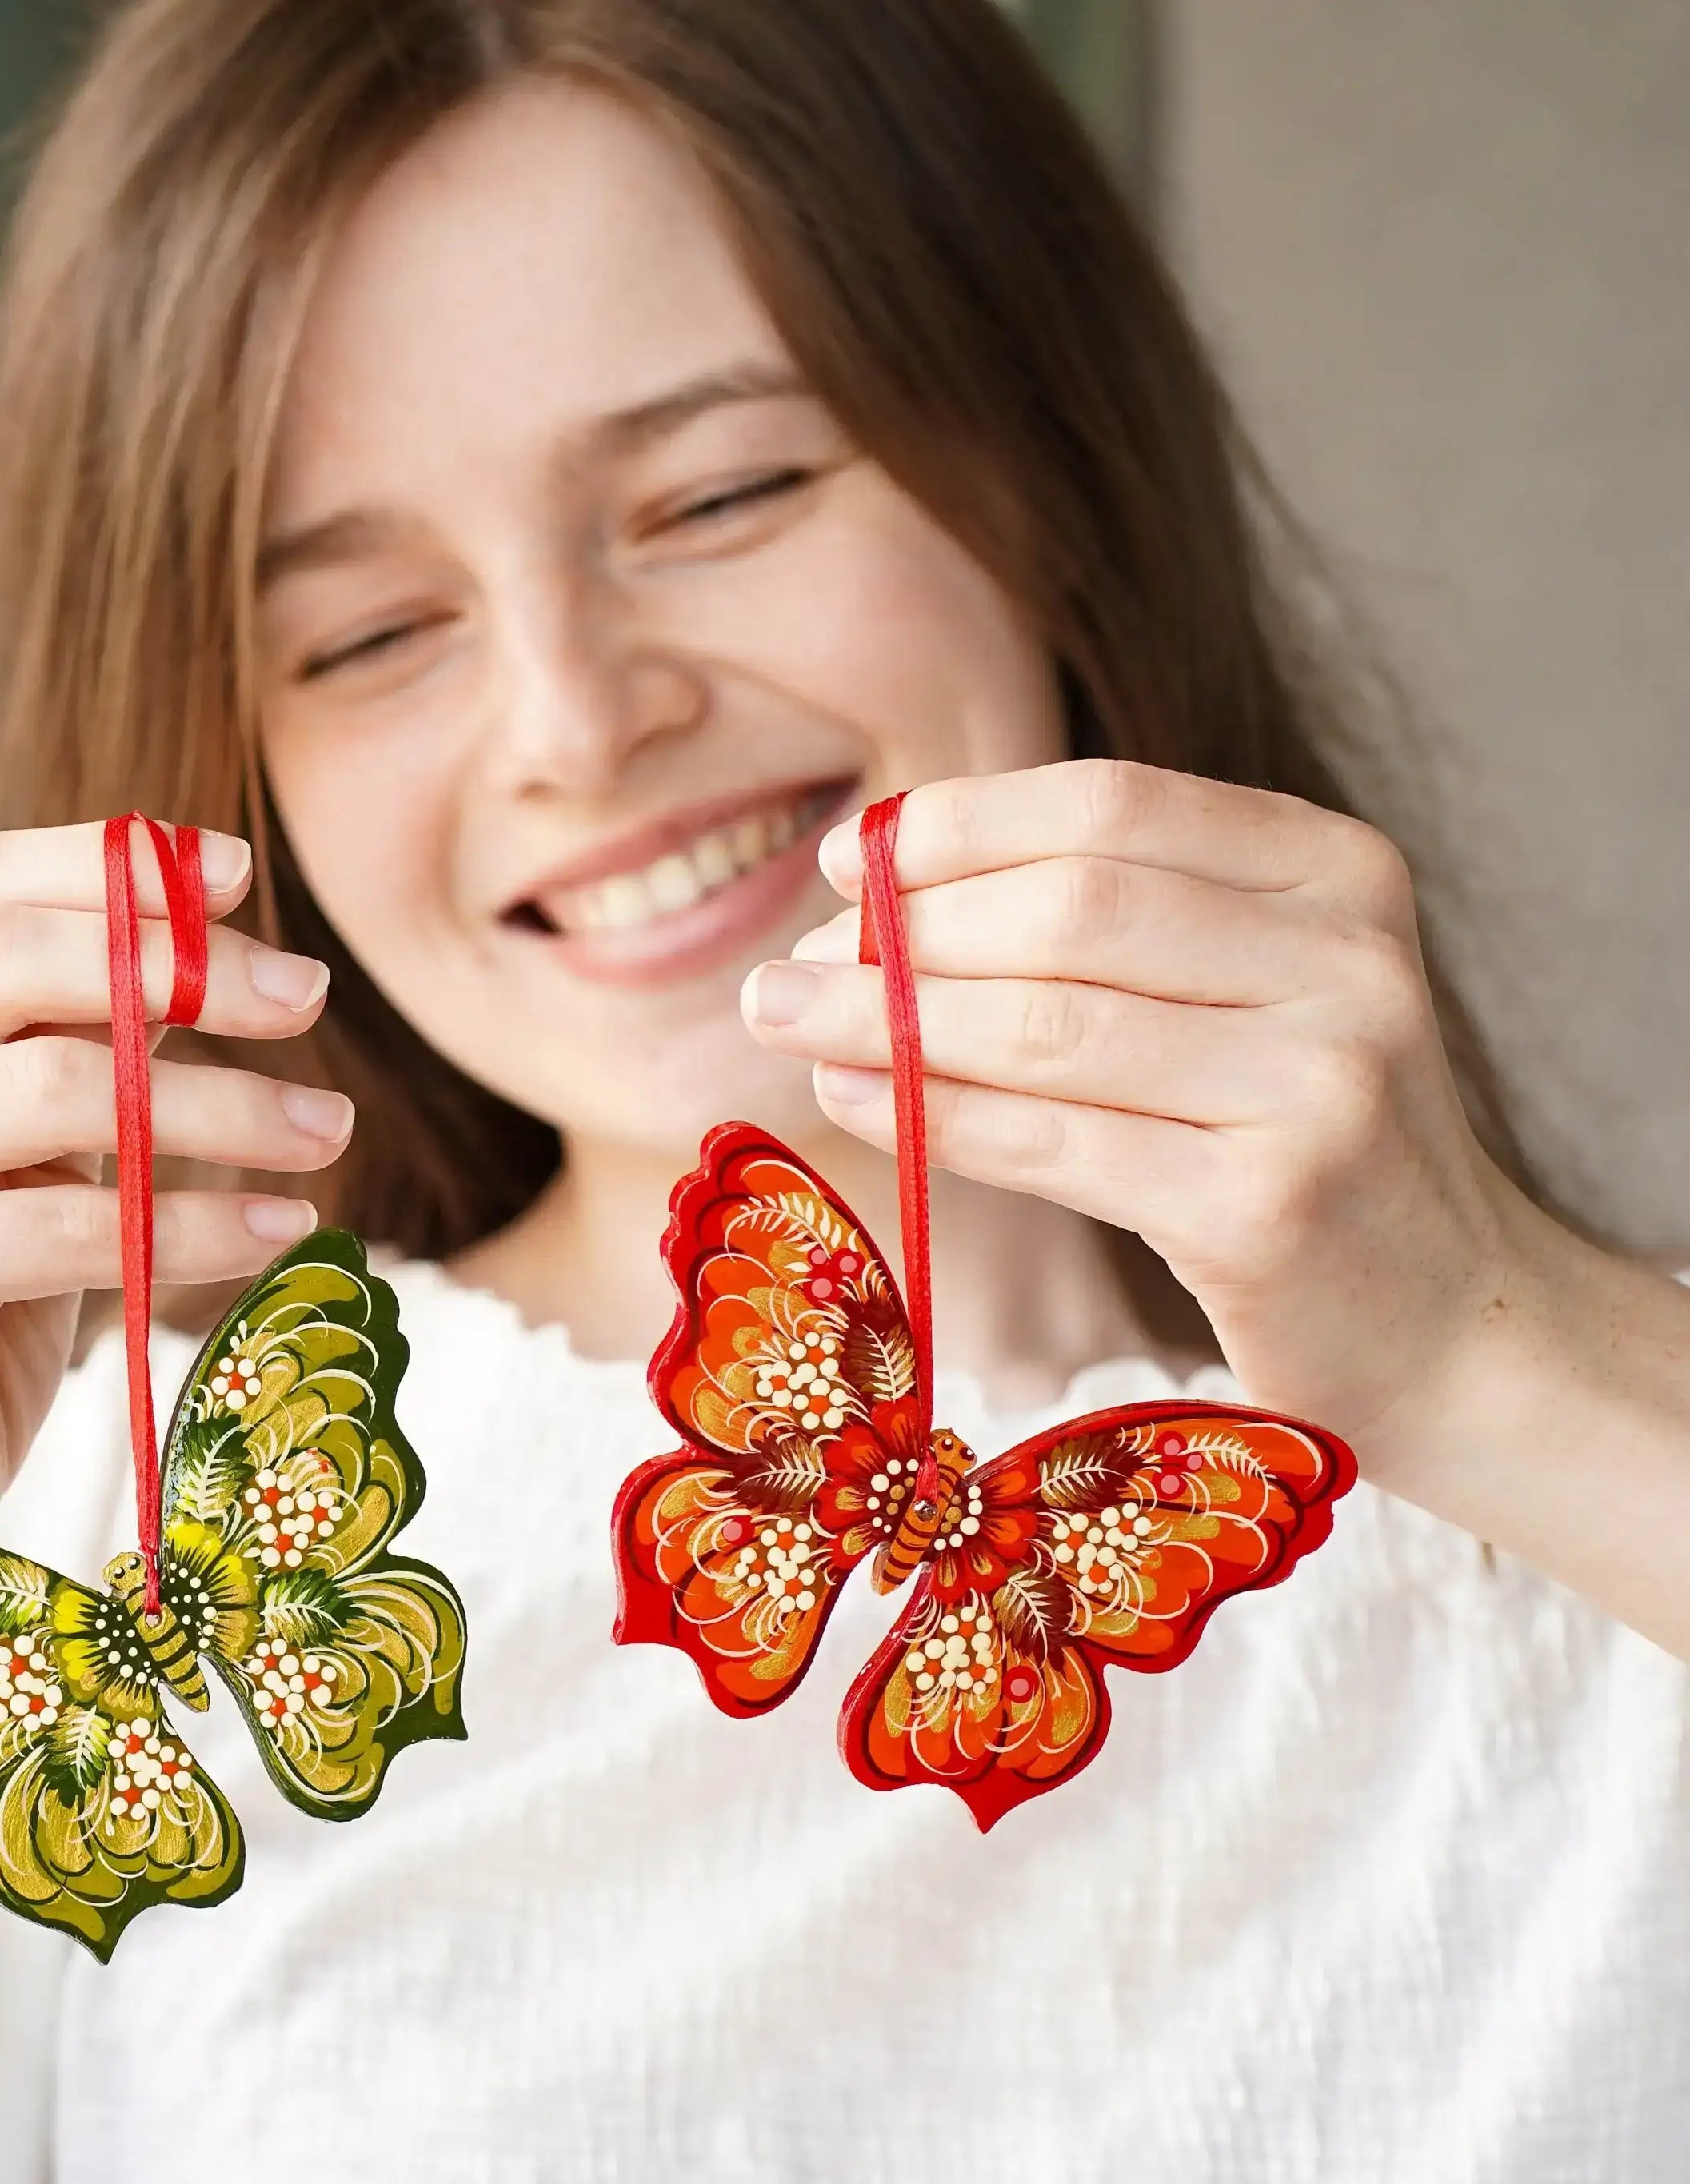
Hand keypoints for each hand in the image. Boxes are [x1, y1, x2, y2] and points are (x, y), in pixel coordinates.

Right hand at [0, 822, 345, 1539]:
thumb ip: (39, 1040)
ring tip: (328, 1124)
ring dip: (223, 1101)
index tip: (240, 873)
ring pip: (58, 1087)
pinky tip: (285, 1224)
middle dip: (176, 964)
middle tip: (308, 992)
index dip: (106, 866)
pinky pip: (79, 1220)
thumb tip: (195, 930)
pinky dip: (203, 1219)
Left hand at [740, 760, 1529, 1469]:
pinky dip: (927, 1114)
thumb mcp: (1244, 997)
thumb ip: (1102, 929)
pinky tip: (851, 1096)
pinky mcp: (1267, 1208)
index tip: (849, 862)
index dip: (956, 827)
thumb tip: (870, 897)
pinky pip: (1049, 1142)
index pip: (1109, 807)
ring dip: (882, 1021)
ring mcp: (1319, 1085)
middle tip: (791, 966)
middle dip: (901, 931)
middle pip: (1065, 909)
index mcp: (1339, 873)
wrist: (1449, 1324)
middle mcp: (1346, 961)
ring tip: (784, 1019)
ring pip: (1042, 1025)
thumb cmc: (1298, 1146)